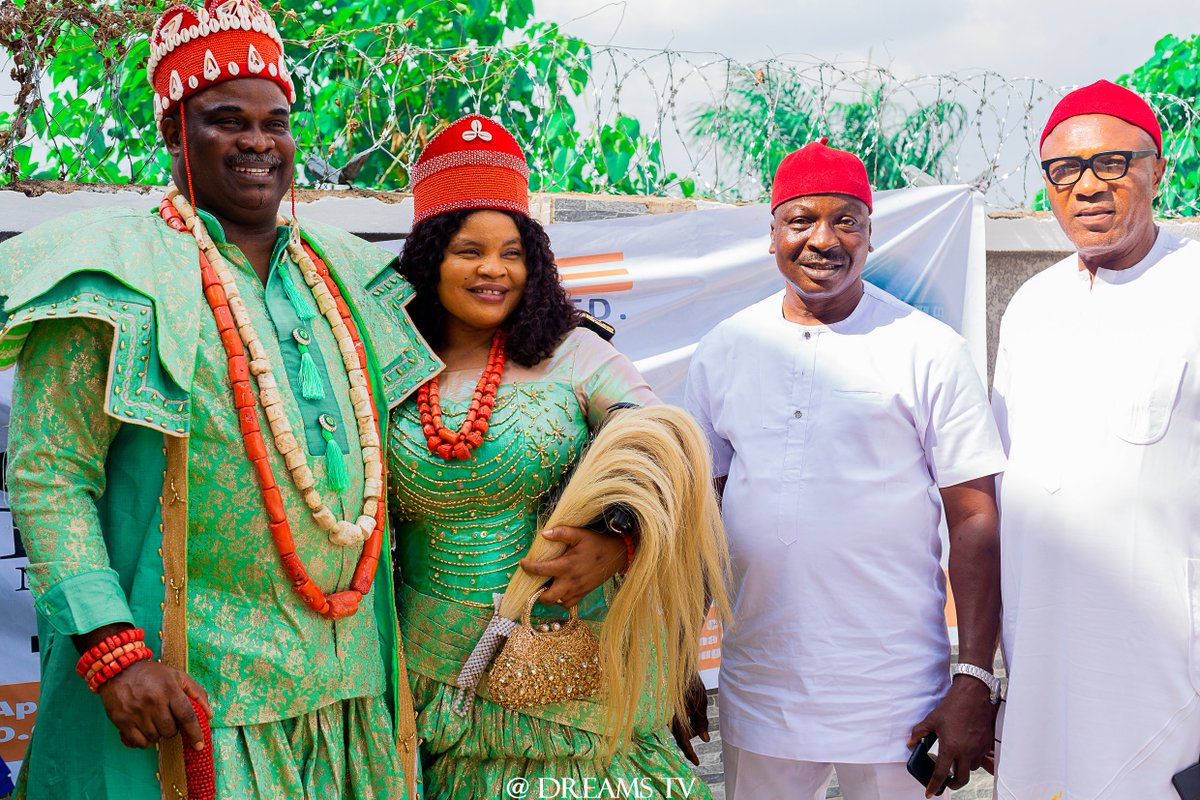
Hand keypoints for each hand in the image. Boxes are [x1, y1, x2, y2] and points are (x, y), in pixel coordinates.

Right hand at [98, 660, 212, 749]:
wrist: (119, 670)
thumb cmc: (152, 674)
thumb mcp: (177, 676)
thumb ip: (196, 693)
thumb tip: (209, 714)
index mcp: (170, 689)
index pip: (187, 716)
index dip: (195, 732)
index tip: (200, 745)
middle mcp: (154, 702)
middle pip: (171, 730)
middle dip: (173, 729)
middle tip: (168, 719)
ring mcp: (137, 712)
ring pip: (156, 737)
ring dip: (159, 734)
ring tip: (155, 721)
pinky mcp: (122, 721)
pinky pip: (140, 742)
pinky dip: (146, 741)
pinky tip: (145, 729)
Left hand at [518, 526, 625, 607]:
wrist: (617, 553)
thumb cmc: (597, 542)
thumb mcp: (579, 533)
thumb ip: (561, 532)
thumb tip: (544, 534)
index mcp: (567, 565)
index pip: (541, 570)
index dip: (528, 567)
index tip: (523, 563)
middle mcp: (571, 581)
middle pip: (547, 597)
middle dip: (536, 593)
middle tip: (533, 583)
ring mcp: (578, 589)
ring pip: (558, 602)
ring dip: (549, 596)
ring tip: (546, 586)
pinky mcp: (584, 593)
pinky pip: (569, 603)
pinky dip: (561, 600)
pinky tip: (559, 590)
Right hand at [670, 672, 710, 765]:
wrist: (675, 664)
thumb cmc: (689, 681)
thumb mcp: (700, 701)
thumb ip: (702, 721)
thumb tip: (705, 740)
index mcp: (676, 717)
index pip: (683, 741)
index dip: (690, 753)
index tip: (697, 763)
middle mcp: (667, 717)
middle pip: (680, 735)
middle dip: (690, 736)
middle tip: (701, 730)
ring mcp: (664, 712)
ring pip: (677, 727)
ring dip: (686, 726)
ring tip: (695, 715)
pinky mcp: (664, 707)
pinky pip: (673, 719)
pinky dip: (682, 720)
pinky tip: (687, 712)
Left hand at [905, 677, 994, 795]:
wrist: (973, 694)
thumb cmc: (952, 706)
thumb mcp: (932, 719)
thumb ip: (919, 733)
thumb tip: (911, 743)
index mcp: (950, 747)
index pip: (941, 773)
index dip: (934, 784)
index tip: (930, 793)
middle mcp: (966, 752)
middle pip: (961, 779)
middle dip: (953, 784)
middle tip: (947, 783)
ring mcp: (979, 749)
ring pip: (973, 768)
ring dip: (964, 768)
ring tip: (957, 762)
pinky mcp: (987, 744)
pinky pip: (982, 758)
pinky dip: (975, 758)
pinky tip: (969, 751)